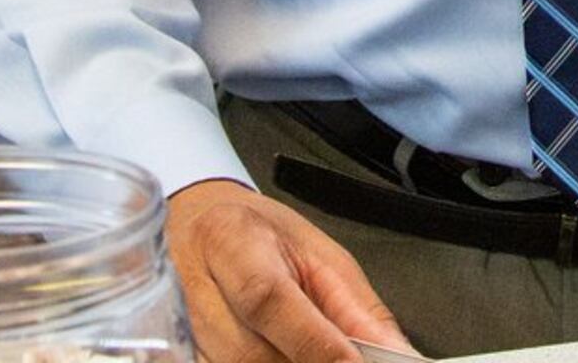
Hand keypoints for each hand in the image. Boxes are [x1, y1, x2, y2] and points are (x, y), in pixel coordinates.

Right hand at [165, 179, 409, 362]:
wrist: (201, 228)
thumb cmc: (261, 238)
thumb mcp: (321, 256)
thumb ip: (359, 311)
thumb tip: (399, 356)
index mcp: (233, 243)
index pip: (269, 300)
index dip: (316, 344)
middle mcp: (195, 287)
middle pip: (252, 355)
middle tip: (347, 359)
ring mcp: (179, 329)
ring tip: (313, 353)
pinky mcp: (180, 356)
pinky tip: (285, 356)